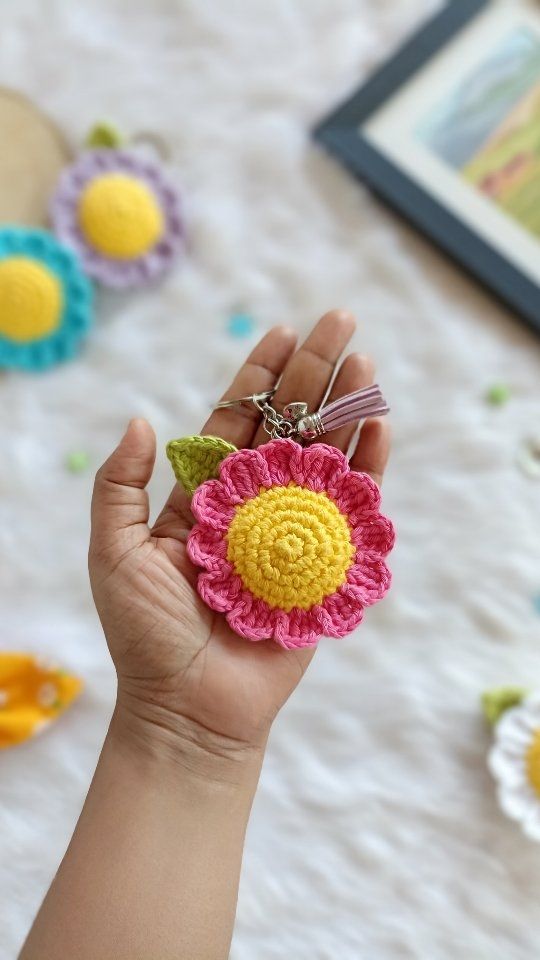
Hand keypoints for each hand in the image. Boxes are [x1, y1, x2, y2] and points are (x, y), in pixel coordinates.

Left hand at [89, 310, 390, 772]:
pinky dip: (367, 469)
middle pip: (289, 426)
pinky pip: (351, 509)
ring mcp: (293, 532)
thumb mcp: (113, 551)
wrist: (189, 707)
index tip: (282, 332)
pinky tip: (377, 427)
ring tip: (365, 361)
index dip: (259, 376)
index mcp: (206, 494)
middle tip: (342, 323)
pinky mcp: (324, 564)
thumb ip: (121, 485)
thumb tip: (142, 419)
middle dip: (314, 374)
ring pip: (324, 457)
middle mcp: (254, 504)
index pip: (237, 421)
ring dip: (346, 408)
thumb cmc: (145, 635)